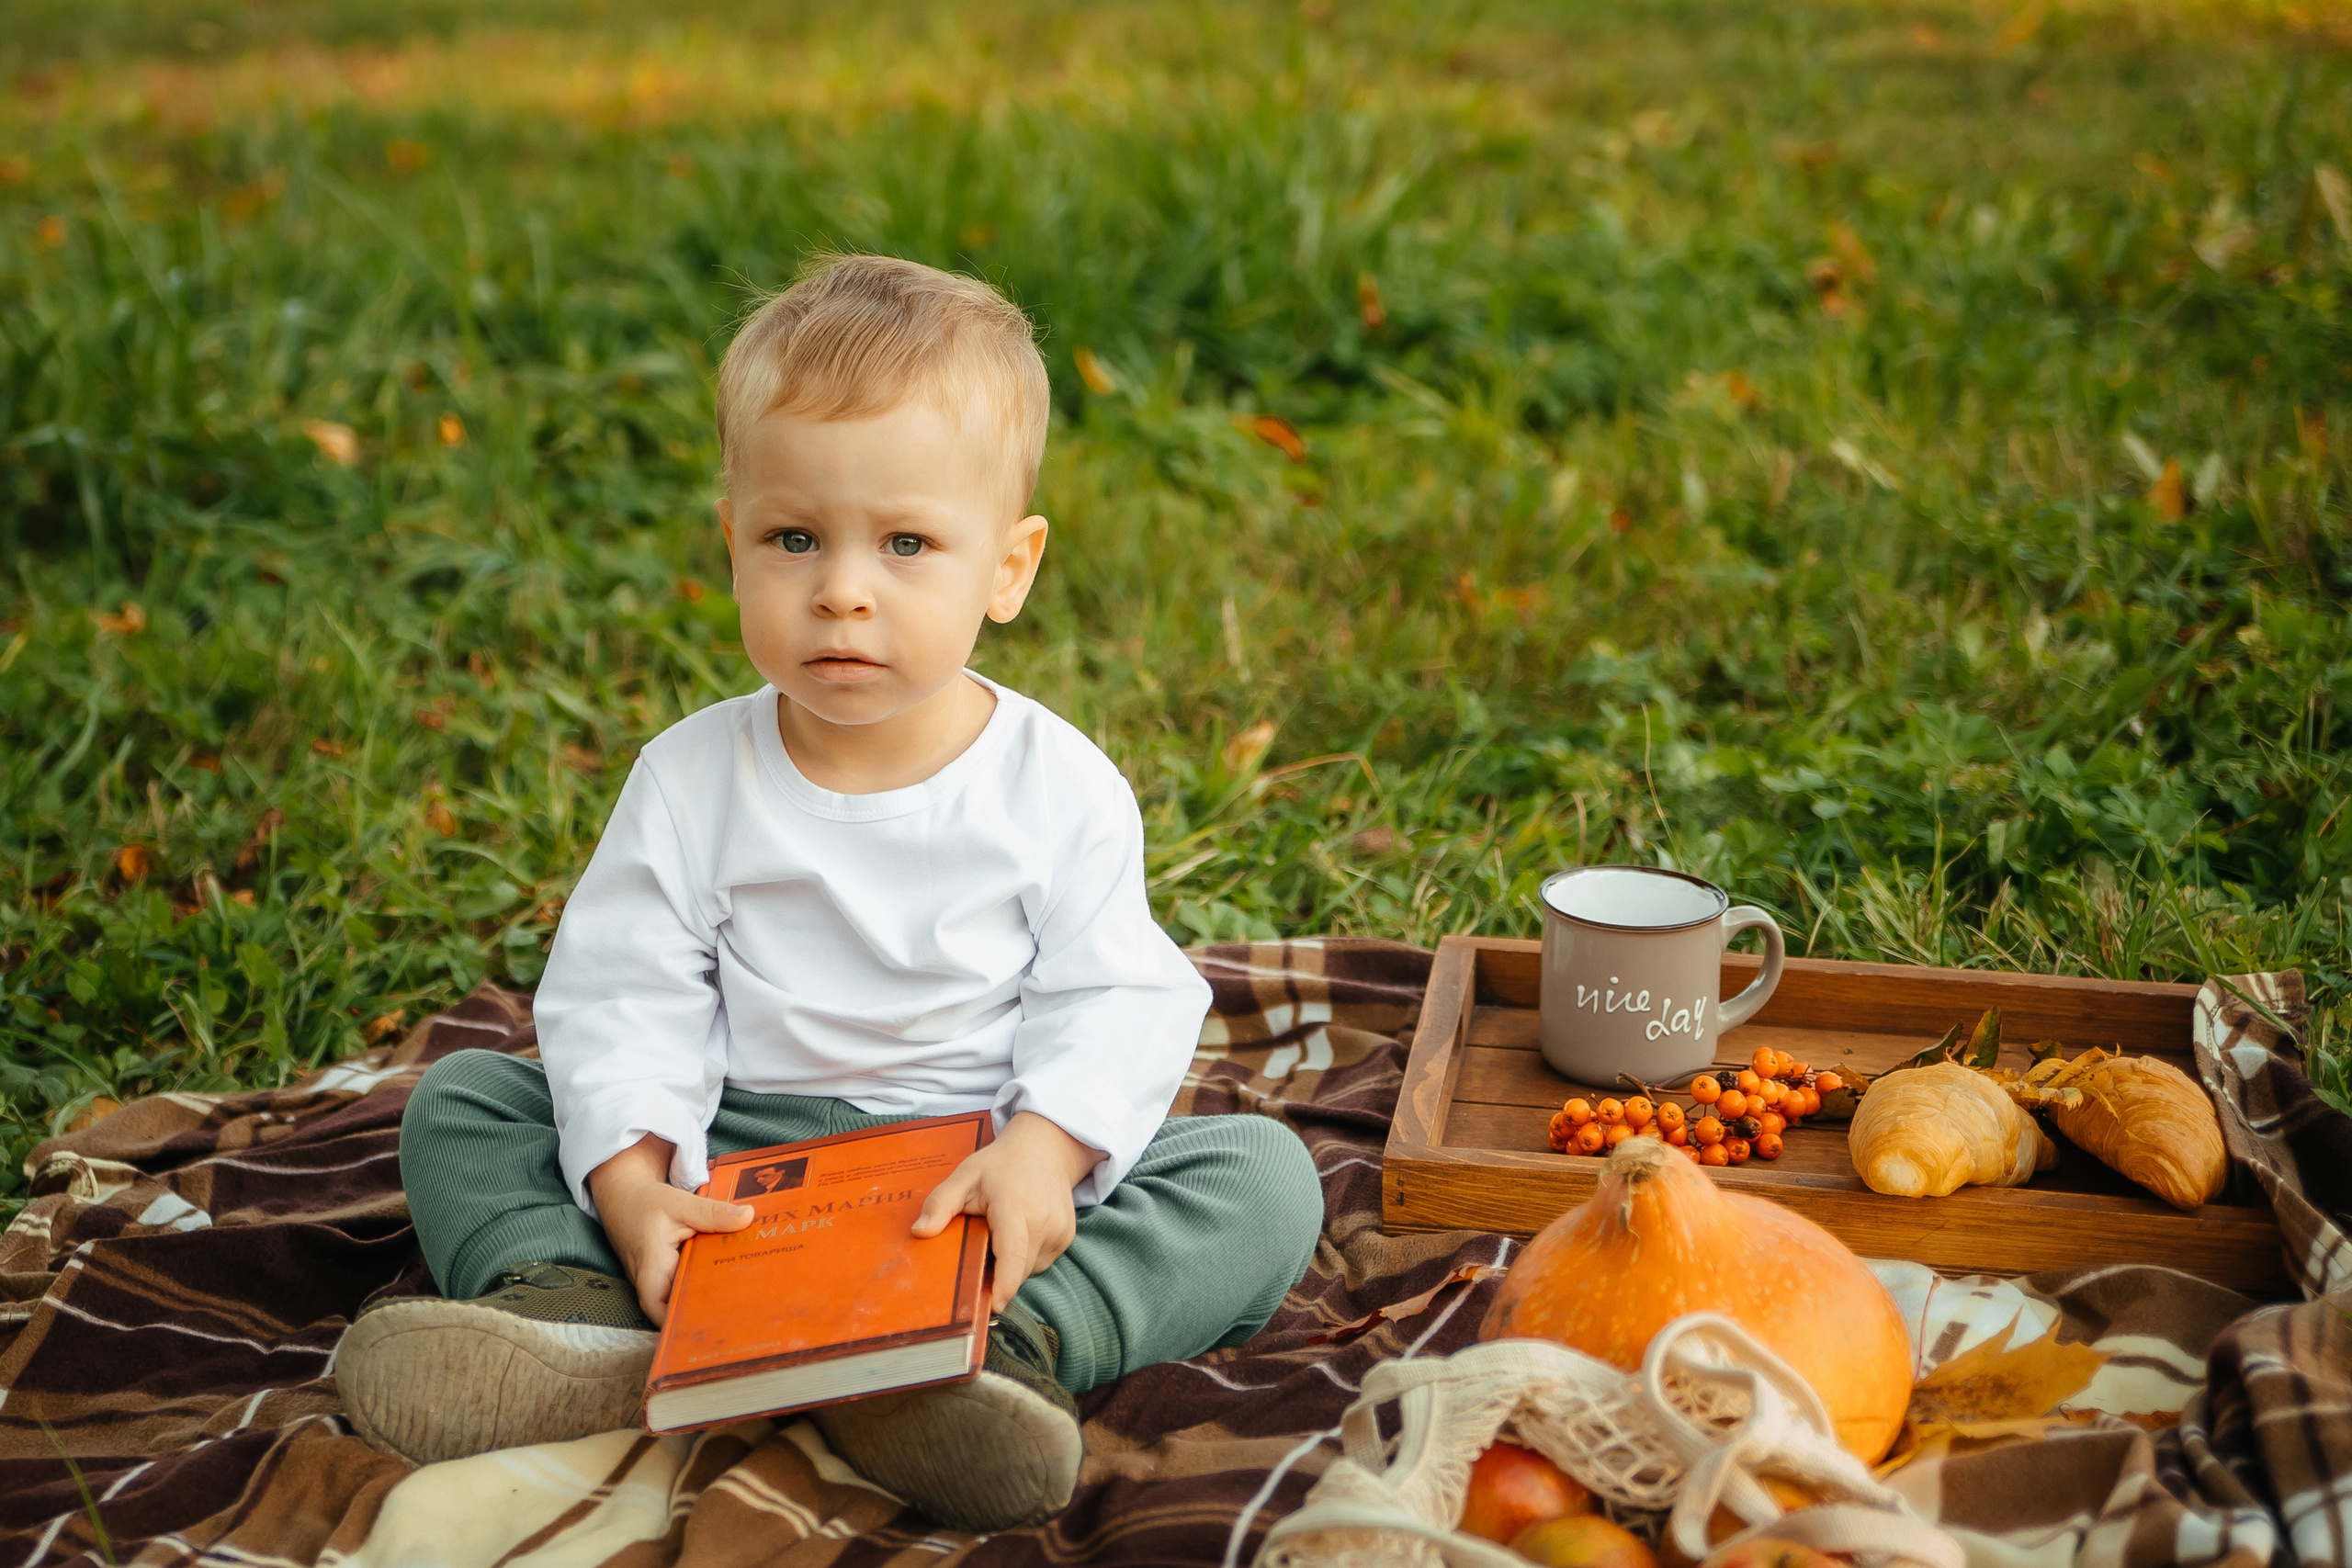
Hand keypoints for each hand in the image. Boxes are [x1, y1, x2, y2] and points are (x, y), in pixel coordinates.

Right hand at [586, 1134, 754, 1325]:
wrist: (622, 1198)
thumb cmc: (645, 1202)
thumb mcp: (680, 1203)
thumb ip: (712, 1213)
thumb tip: (748, 1217)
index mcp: (652, 1265)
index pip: (658, 1306)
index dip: (678, 1321)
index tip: (709, 1322)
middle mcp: (651, 1280)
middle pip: (676, 1306)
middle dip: (704, 1310)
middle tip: (740, 1311)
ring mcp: (656, 1280)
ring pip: (681, 1296)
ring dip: (705, 1295)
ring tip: (741, 1299)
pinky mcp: (663, 1275)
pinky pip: (683, 1284)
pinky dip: (702, 1281)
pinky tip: (728, 1276)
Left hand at [912, 1112, 1101, 1310]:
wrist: (1046, 1148)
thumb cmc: (1001, 1164)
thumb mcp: (965, 1175)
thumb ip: (940, 1203)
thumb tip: (919, 1232)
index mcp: (1016, 1206)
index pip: (1013, 1252)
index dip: (1004, 1283)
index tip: (994, 1306)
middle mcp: (1043, 1221)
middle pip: (1016, 1268)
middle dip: (995, 1273)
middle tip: (978, 1251)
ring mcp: (1060, 1231)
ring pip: (1028, 1269)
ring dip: (1010, 1264)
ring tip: (998, 1235)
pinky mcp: (1066, 1237)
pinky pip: (1039, 1262)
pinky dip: (1023, 1258)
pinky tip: (1016, 1234)